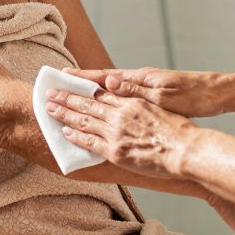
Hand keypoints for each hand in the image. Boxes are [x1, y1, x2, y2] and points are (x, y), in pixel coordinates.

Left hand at [44, 88, 192, 178]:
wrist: (186, 150)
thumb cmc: (179, 132)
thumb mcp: (159, 108)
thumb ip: (139, 102)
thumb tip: (126, 98)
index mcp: (131, 103)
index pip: (101, 93)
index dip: (83, 88)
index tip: (70, 82)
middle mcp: (120, 115)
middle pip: (87, 103)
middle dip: (66, 97)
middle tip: (50, 92)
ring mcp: (116, 133)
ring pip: (84, 120)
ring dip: (64, 113)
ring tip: (49, 108)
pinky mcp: (116, 151)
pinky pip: (90, 142)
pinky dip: (76, 136)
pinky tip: (64, 132)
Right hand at [63, 67, 228, 117]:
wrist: (219, 94)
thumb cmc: (194, 95)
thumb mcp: (164, 95)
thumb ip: (135, 90)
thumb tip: (108, 83)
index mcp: (140, 79)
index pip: (105, 77)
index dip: (83, 77)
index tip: (63, 75)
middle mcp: (140, 81)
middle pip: (104, 82)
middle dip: (82, 84)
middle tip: (60, 86)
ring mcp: (146, 88)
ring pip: (113, 91)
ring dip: (94, 93)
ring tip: (75, 95)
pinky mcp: (153, 97)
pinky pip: (124, 98)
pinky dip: (110, 100)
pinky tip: (105, 106)